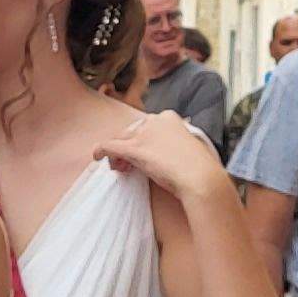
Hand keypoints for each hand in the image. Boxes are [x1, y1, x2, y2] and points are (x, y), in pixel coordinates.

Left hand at [93, 111, 227, 201]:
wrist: (200, 178)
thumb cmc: (199, 168)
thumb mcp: (188, 149)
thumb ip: (174, 145)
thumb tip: (164, 153)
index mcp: (170, 118)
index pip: (147, 127)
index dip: (142, 141)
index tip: (146, 154)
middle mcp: (154, 121)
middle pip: (131, 132)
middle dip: (128, 148)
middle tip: (128, 165)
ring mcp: (143, 134)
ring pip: (120, 139)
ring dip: (117, 154)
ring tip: (121, 168)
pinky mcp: (133, 149)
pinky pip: (109, 146)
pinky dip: (101, 151)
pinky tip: (97, 157)